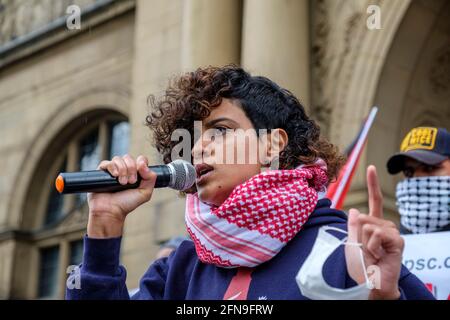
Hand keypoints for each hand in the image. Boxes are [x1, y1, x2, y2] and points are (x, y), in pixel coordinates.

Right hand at [87, 154, 155, 237]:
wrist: (111, 211)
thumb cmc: (127, 204)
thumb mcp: (145, 193)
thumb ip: (150, 178)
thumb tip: (144, 164)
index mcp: (135, 173)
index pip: (140, 159)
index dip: (141, 162)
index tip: (140, 170)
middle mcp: (124, 170)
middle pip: (129, 158)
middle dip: (131, 168)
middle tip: (130, 182)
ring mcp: (113, 171)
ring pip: (118, 159)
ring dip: (123, 170)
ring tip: (122, 183)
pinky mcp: (101, 173)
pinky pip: (106, 163)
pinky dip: (112, 167)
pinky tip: (115, 176)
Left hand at [345, 165, 403, 299]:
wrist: (369, 282)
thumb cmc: (359, 266)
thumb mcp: (350, 242)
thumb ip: (353, 226)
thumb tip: (355, 209)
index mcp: (372, 225)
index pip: (374, 201)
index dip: (373, 184)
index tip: (372, 167)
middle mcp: (384, 226)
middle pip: (364, 217)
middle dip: (358, 234)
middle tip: (364, 250)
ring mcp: (392, 233)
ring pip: (369, 225)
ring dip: (365, 241)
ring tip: (372, 254)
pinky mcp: (397, 241)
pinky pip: (378, 233)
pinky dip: (373, 245)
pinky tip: (378, 255)